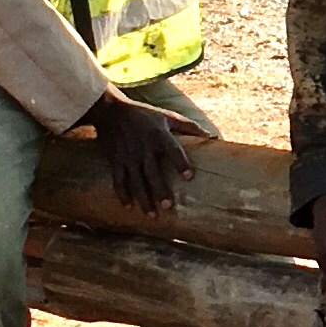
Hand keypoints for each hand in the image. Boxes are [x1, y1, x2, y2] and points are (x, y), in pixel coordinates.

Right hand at [92, 89, 187, 216]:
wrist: (112, 111)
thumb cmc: (145, 114)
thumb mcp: (168, 117)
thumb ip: (190, 127)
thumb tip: (213, 138)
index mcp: (159, 136)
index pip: (172, 150)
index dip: (180, 163)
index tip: (189, 177)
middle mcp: (144, 148)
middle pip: (152, 173)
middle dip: (159, 190)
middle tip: (168, 207)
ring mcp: (129, 156)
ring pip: (136, 181)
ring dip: (143, 199)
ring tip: (152, 215)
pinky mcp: (116, 161)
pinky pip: (119, 180)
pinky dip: (122, 194)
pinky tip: (129, 207)